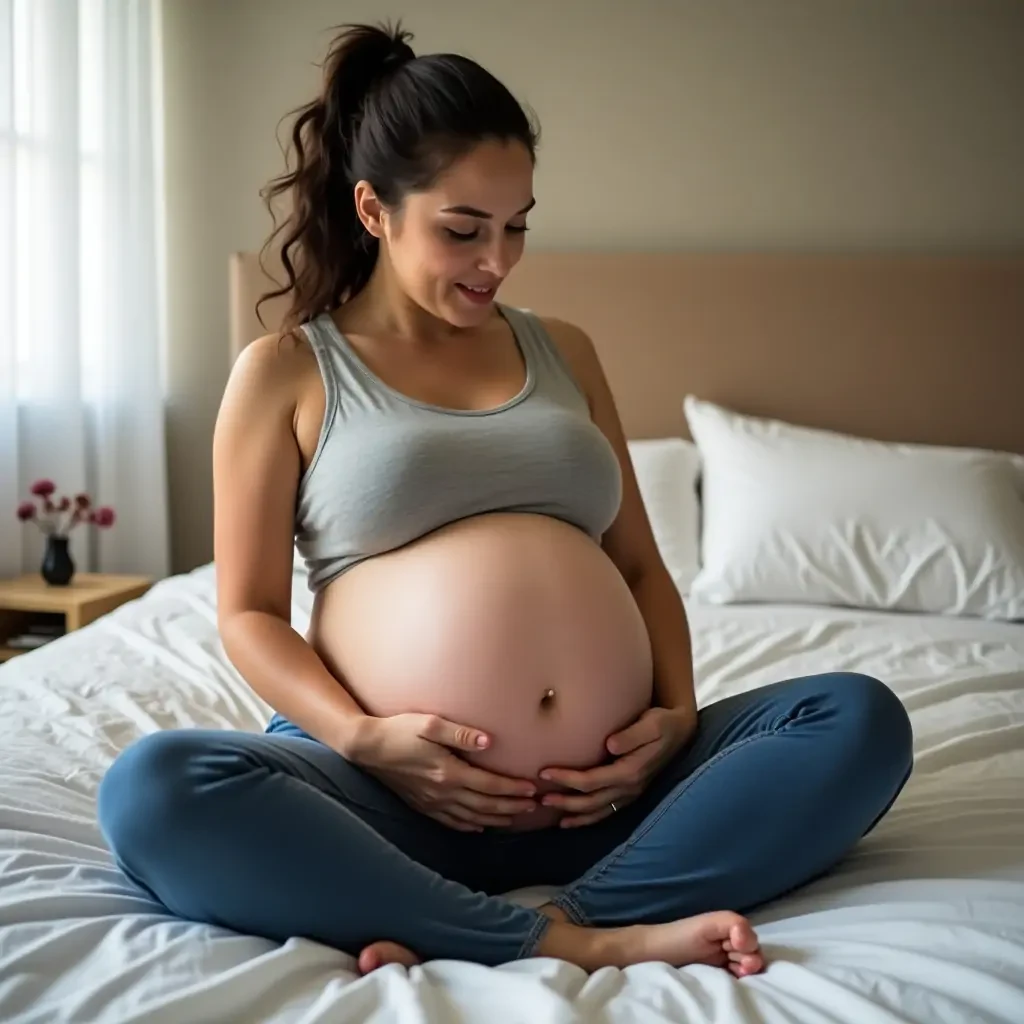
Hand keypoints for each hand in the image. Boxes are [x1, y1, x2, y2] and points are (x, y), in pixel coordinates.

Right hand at [349, 713, 537, 831]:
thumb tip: (489, 742)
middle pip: (485, 805)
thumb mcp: (429, 724)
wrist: (368, 749)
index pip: (489, 785)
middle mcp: (442, 793)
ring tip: (516, 818)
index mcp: (448, 772)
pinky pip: (451, 822)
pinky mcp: (422, 806)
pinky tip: (480, 826)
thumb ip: (460, 734)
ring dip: (496, 819)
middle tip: (533, 806)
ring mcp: (432, 803)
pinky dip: (470, 826)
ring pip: (471, 818)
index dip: (512, 789)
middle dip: (512, 807)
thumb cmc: (399, 731)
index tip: (531, 789)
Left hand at [539, 707, 696, 827]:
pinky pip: (605, 812)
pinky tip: (569, 821)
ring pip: (597, 811)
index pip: (592, 781)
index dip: (568, 780)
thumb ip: (633, 735)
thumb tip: (610, 745)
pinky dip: (586, 819)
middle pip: (590, 800)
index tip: (545, 772)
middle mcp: (629, 788)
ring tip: (548, 812)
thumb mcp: (653, 723)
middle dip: (564, 801)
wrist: (680, 732)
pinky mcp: (629, 794)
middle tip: (538, 798)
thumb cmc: (662, 723)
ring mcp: (630, 794)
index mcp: (631, 771)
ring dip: (572, 813)